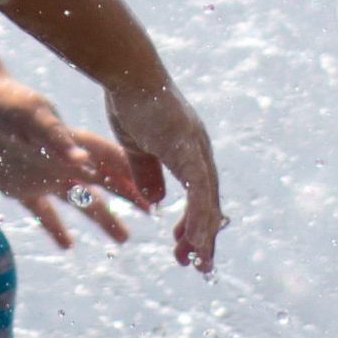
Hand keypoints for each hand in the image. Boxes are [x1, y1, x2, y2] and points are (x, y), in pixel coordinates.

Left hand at [0, 68, 164, 251]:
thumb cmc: (2, 102)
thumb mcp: (32, 117)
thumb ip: (58, 140)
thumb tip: (85, 164)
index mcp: (71, 144)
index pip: (112, 162)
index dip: (135, 178)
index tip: (158, 196)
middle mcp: (62, 161)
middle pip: (104, 184)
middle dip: (129, 198)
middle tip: (154, 215)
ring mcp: (43, 175)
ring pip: (80, 202)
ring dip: (102, 218)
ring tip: (125, 238)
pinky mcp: (19, 187)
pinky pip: (43, 213)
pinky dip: (56, 228)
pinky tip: (67, 245)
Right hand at [103, 73, 225, 275]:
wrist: (127, 69)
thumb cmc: (131, 100)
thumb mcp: (137, 146)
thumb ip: (147, 172)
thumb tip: (158, 201)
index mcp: (188, 153)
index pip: (200, 197)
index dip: (195, 225)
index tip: (186, 251)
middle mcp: (199, 152)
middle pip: (210, 202)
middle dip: (204, 237)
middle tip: (200, 267)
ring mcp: (196, 148)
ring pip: (208, 200)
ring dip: (205, 233)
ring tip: (201, 262)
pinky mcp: (186, 145)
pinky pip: (199, 187)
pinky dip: (200, 214)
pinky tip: (198, 237)